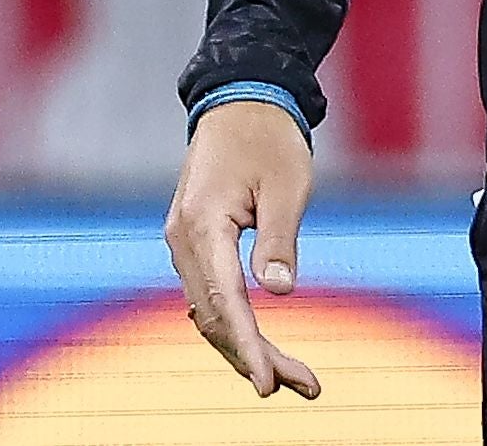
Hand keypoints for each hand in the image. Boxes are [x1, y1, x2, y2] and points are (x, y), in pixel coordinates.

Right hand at [164, 100, 320, 399]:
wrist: (241, 99)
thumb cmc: (269, 137)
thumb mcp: (288, 183)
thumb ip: (280, 239)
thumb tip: (280, 294)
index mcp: (203, 224)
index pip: (223, 300)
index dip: (247, 346)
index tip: (267, 384)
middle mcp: (182, 240)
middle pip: (214, 317)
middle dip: (254, 357)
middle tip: (304, 386)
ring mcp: (183, 243)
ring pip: (210, 311)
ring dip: (245, 346)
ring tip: (291, 377)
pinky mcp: (194, 243)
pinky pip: (210, 293)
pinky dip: (234, 322)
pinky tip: (261, 346)